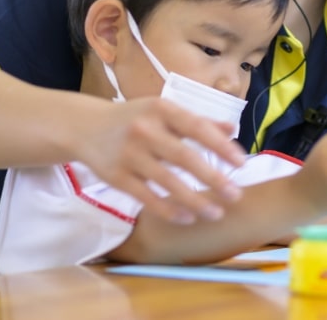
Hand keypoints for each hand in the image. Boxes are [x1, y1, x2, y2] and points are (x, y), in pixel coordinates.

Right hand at [76, 96, 245, 223]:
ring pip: (167, 182)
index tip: (241, 163)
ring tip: (216, 212)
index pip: (197, 127)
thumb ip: (198, 121)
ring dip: (195, 199)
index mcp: (162, 109)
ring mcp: (130, 155)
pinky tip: (188, 217)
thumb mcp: (164, 110)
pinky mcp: (116, 177)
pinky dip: (168, 209)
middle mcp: (146, 130)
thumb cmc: (135, 118)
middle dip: (213, 177)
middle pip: (184, 157)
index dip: (220, 145)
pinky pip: (147, 197)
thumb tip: (232, 129)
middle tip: (236, 194)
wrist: (86, 126)